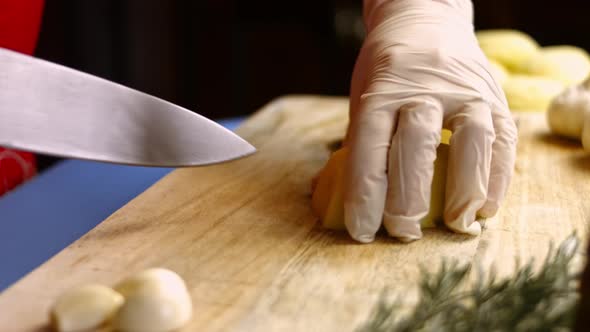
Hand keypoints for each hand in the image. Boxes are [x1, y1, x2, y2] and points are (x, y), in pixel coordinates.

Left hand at [343, 0, 517, 242]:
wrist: (426, 23)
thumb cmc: (387, 73)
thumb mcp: (363, 99)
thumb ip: (359, 144)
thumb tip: (343, 201)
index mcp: (380, 93)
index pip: (368, 149)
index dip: (364, 196)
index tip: (362, 232)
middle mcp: (423, 90)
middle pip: (416, 147)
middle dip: (409, 198)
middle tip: (404, 232)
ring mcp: (464, 92)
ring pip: (470, 141)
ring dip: (464, 190)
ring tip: (457, 225)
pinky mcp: (494, 98)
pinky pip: (502, 141)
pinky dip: (497, 179)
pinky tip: (485, 208)